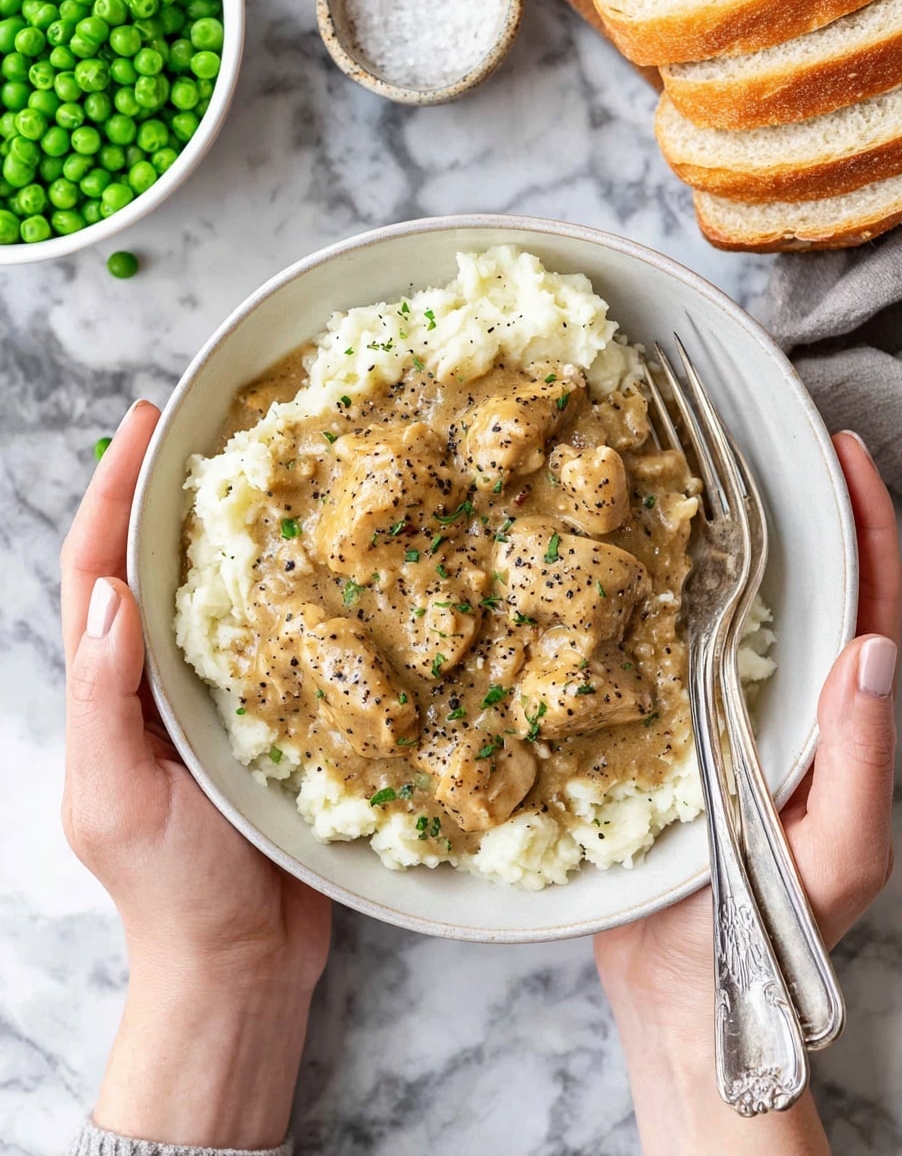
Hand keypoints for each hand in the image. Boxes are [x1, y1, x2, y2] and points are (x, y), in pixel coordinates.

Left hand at [61, 401, 331, 1147]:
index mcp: (107, 693)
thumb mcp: (119, 795)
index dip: (112, 494)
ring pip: (212, 597)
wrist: (241, 962)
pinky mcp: (265, 721)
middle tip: (209, 424)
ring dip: (224, 531)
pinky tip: (319, 562)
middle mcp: (155, 683)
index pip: (98, 573)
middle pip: (152, 566)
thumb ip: (105, 697)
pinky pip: (270, 642)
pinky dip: (282, 593)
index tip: (144, 425)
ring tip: (265, 471)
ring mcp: (211, 701)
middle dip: (165, 490)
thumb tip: (112, 590)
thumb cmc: (174, 889)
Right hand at [594, 431, 901, 1155]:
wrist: (681, 998)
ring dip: (733, 547)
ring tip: (704, 480)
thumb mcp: (836, 855)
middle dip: (802, 515)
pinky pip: (668, 656)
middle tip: (772, 441)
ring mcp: (723, 721)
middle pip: (804, 595)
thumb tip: (867, 650)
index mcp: (835, 728)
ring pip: (736, 617)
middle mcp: (784, 710)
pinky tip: (631, 569)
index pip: (866, 608)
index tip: (843, 454)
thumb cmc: (767, 938)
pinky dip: (662, 604)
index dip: (864, 528)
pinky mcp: (662, 737)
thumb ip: (857, 763)